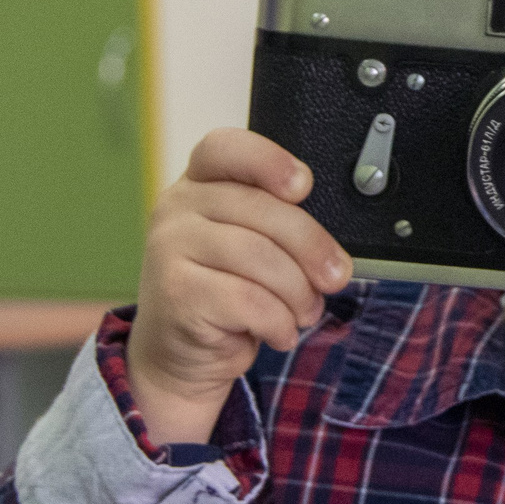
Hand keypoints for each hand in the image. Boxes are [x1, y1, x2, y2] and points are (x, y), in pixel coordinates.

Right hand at [125, 129, 350, 444]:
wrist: (179, 354)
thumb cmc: (225, 293)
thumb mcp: (250, 248)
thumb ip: (278, 227)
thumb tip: (330, 251)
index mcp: (198, 184)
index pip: (225, 149)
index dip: (268, 160)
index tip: (303, 185)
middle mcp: (176, 208)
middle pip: (262, 209)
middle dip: (312, 247)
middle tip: (335, 277)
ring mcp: (169, 248)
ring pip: (260, 257)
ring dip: (298, 293)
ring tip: (304, 312)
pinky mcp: (176, 293)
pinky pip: (249, 300)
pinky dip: (278, 321)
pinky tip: (280, 332)